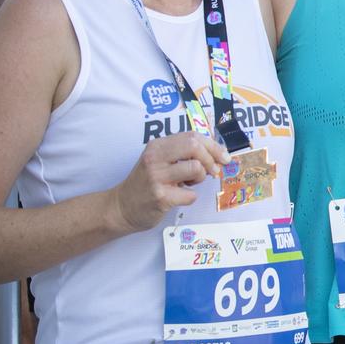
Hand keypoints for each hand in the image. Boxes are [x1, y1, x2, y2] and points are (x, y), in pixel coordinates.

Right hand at [109, 132, 230, 232]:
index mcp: (158, 146)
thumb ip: (182, 153)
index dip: (213, 146)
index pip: (192, 136)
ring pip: (195, 169)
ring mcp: (157, 177)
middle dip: (211, 159)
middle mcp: (155, 158)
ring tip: (189, 184)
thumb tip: (216, 152)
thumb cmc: (146, 183)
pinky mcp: (160, 197)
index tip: (223, 156)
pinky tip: (180, 196)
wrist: (121, 207)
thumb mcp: (160, 160)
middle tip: (213, 171)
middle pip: (195, 147)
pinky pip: (190, 195)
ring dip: (200, 178)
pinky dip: (190, 197)